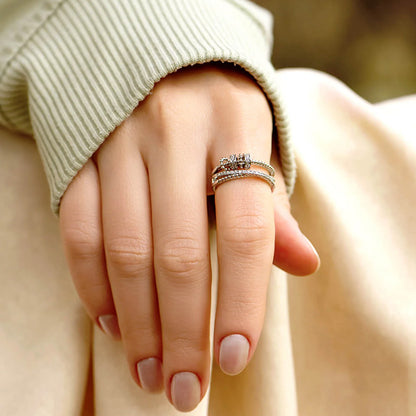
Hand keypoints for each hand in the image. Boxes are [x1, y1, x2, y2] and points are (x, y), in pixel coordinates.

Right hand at [59, 63, 318, 411]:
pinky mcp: (81, 153)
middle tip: (183, 388)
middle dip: (183, 331)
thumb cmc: (220, 113)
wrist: (162, 60)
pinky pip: (80, 229)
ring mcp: (120, 141)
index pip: (247, 230)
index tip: (234, 358)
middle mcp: (175, 132)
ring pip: (125, 249)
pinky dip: (93, 284)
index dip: (243, 301)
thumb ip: (273, 206)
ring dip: (138, 321)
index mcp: (235, 126)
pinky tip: (112, 322)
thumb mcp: (258, 144)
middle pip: (180, 253)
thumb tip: (304, 264)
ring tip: (148, 370)